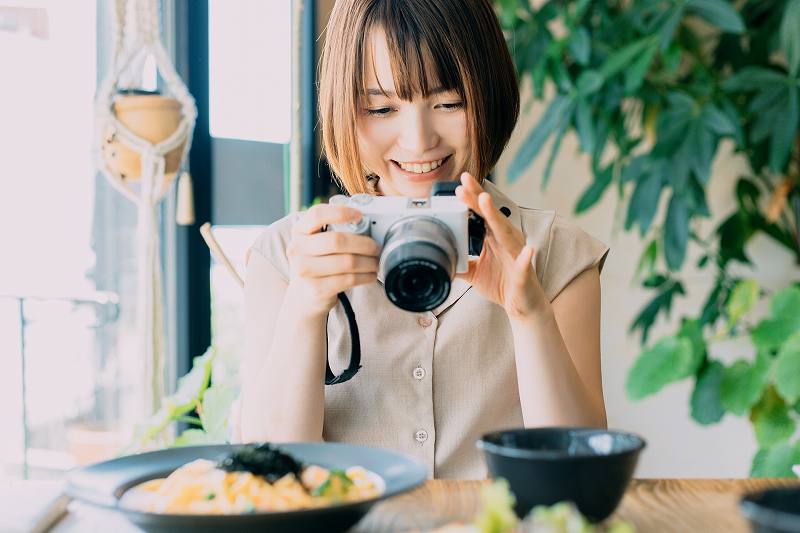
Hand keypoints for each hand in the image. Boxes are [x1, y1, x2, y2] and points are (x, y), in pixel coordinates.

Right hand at [286, 204, 379, 317]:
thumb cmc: (318, 262)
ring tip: (375, 261)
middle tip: (376, 247)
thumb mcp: (318, 242)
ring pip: (347, 261)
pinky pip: (349, 279)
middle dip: (364, 243)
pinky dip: (365, 276)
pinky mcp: (316, 289)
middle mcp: (297, 249)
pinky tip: (370, 274)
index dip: (340, 213)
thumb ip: (335, 229)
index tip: (359, 216)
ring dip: (368, 261)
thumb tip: (367, 224)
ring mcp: (304, 270)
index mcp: (299, 230)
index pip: (317, 214)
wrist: (304, 295)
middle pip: (337, 240)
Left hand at [454, 172, 547, 319]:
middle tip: (465, 181)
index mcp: (494, 237)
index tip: (458, 184)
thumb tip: (438, 257)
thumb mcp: (474, 273)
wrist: (521, 305)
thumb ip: (459, 262)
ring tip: (485, 201)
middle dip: (478, 197)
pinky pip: (524, 264)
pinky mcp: (524, 273)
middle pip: (491, 215)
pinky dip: (526, 257)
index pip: (481, 214)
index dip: (471, 198)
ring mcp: (516, 254)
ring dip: (495, 217)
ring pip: (506, 232)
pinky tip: (528, 249)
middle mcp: (506, 240)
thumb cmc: (501, 284)